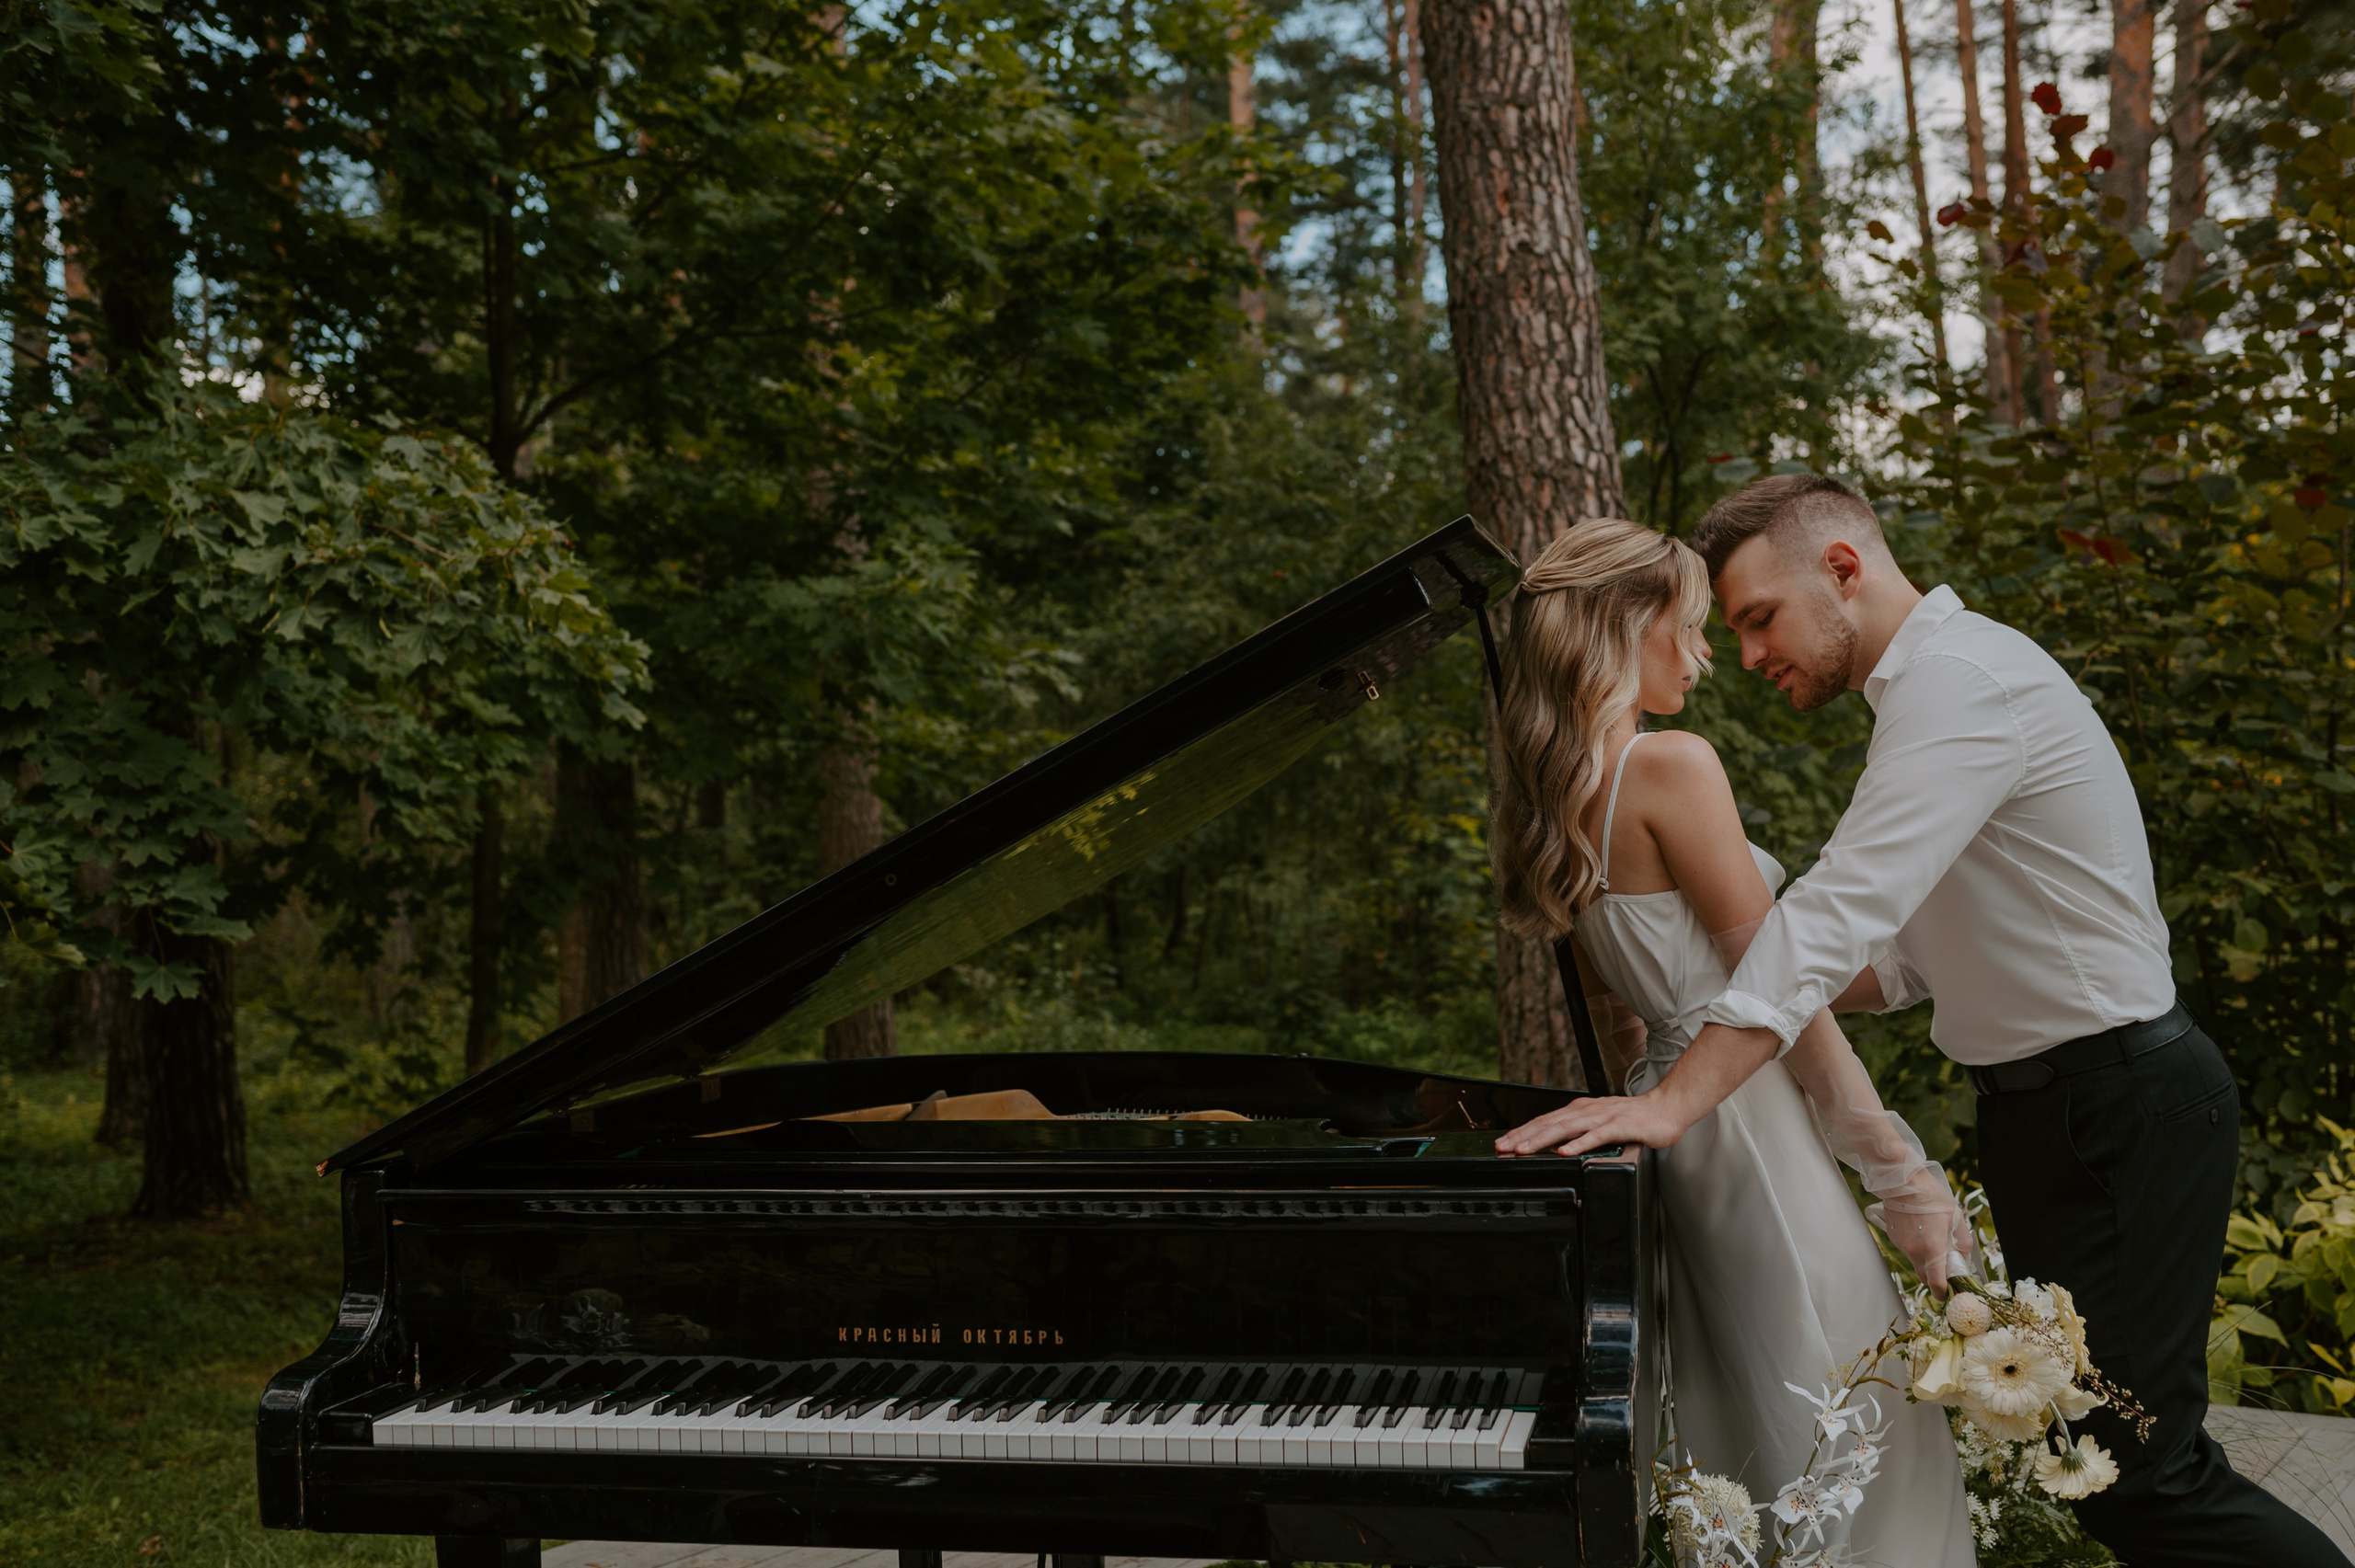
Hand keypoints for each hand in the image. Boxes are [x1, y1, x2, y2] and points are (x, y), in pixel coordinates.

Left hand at [1494, 1087, 1697, 1158]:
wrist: (1666, 1109)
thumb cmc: (1634, 1118)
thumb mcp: (1600, 1123)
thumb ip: (1579, 1131)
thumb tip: (1556, 1144)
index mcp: (1580, 1110)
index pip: (1544, 1120)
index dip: (1522, 1131)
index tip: (1503, 1142)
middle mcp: (1587, 1111)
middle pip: (1549, 1123)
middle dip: (1523, 1136)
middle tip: (1502, 1147)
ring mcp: (1603, 1117)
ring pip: (1566, 1128)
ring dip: (1542, 1139)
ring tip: (1523, 1149)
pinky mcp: (1620, 1126)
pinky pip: (1596, 1136)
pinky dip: (1579, 1144)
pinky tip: (1565, 1152)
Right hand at [1868, 1168, 1978, 1294]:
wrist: (1902, 1181)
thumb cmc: (1932, 1196)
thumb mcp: (1956, 1217)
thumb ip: (1962, 1242)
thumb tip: (1963, 1258)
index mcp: (1932, 1248)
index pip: (1936, 1282)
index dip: (1942, 1292)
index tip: (1946, 1293)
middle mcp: (1914, 1251)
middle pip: (1924, 1276)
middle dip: (1934, 1277)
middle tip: (1945, 1266)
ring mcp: (1902, 1245)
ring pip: (1915, 1262)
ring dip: (1925, 1259)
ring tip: (1931, 1238)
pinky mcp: (1893, 1238)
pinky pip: (1907, 1250)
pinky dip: (1915, 1247)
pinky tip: (1918, 1229)